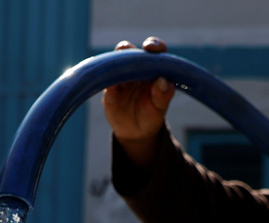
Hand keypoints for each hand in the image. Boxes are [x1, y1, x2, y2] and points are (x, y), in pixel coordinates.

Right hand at [102, 37, 175, 168]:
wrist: (136, 131)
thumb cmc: (151, 114)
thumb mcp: (160, 107)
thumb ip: (163, 94)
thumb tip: (162, 80)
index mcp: (153, 68)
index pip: (155, 51)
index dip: (154, 45)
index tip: (149, 47)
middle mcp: (136, 68)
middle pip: (130, 51)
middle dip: (127, 49)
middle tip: (126, 52)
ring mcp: (120, 77)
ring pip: (114, 63)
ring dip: (114, 62)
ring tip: (116, 69)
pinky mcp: (109, 89)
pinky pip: (105, 82)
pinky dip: (107, 82)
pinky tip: (110, 89)